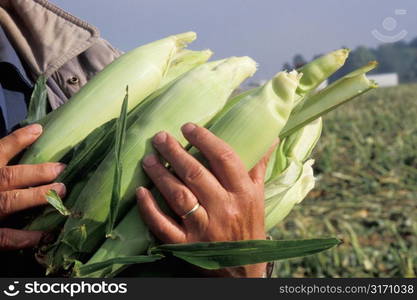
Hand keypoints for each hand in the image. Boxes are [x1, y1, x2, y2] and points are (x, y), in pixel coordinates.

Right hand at [0, 124, 65, 250]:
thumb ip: (1, 163)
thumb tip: (22, 148)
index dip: (17, 140)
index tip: (38, 130)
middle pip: (9, 176)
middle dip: (37, 172)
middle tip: (62, 168)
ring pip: (10, 202)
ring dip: (38, 196)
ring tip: (62, 190)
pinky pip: (6, 237)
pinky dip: (26, 237)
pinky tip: (45, 234)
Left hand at [136, 122, 276, 276]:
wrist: (244, 269)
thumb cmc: (249, 226)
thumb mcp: (258, 196)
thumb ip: (257, 166)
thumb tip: (269, 138)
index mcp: (243, 194)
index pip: (225, 159)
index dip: (205, 140)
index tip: (188, 127)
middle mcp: (224, 209)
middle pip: (196, 174)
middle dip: (175, 152)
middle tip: (161, 137)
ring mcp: (204, 228)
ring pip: (179, 196)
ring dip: (160, 175)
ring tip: (149, 159)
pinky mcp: (186, 245)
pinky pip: (164, 226)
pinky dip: (150, 209)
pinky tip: (140, 192)